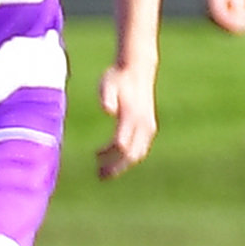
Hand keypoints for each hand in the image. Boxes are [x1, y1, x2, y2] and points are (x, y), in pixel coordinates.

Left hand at [95, 64, 157, 179]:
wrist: (137, 69)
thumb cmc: (118, 78)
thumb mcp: (107, 83)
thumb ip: (106, 96)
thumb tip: (107, 110)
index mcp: (131, 117)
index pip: (121, 144)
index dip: (108, 155)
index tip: (95, 157)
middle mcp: (143, 124)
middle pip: (131, 154)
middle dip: (116, 167)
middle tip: (99, 175)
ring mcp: (148, 126)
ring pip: (138, 153)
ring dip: (122, 165)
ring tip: (104, 171)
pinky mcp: (149, 126)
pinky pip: (141, 148)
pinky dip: (130, 156)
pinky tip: (115, 158)